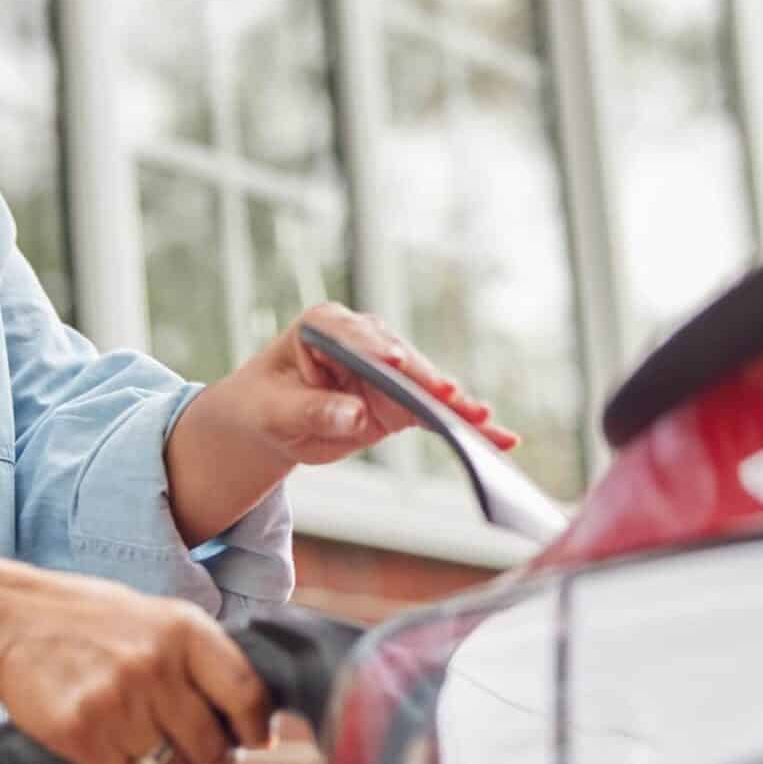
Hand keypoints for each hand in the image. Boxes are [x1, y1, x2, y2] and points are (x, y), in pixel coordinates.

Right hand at [0, 567, 273, 763]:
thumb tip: (249, 709)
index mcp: (184, 630)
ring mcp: (116, 702)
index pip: (246, 693)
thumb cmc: (93, 619)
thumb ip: (199, 655)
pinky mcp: (79, 734)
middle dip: (216, 761)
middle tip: (208, 760)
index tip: (256, 741)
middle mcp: (155, 665)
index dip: (256, 727)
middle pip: (212, 744)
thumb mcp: (157, 616)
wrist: (11, 619)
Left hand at [225, 302, 520, 465]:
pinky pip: (436, 412)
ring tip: (485, 424)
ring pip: (427, 386)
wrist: (270, 421)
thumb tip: (353, 414)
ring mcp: (390, 368)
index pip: (356, 337)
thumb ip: (312, 411)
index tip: (395, 363)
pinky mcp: (402, 398)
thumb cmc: (265, 407)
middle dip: (427, 382)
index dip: (376, 350)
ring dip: (457, 407)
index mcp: (326, 326)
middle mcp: (366, 340)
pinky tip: (497, 437)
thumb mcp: (275, 413)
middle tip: (452, 400)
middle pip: (403, 360)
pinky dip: (463, 425)